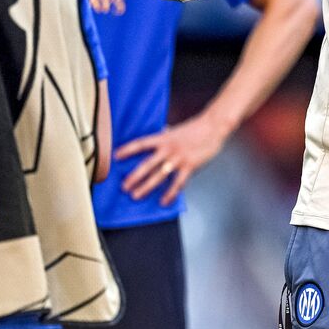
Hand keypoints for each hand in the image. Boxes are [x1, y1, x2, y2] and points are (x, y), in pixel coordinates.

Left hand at [115, 112, 232, 205]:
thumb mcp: (177, 130)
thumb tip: (161, 132)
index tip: (115, 156)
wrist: (213, 127)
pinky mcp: (190, 166)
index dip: (127, 150)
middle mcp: (168, 149)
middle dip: (134, 176)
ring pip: (159, 176)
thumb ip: (167, 134)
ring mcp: (178, 158)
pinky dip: (170, 193)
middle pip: (147, 164)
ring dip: (146, 187)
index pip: (141, 144)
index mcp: (163, 138)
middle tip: (124, 186)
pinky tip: (164, 201)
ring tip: (136, 195)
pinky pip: (178, 183)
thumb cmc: (195, 128)